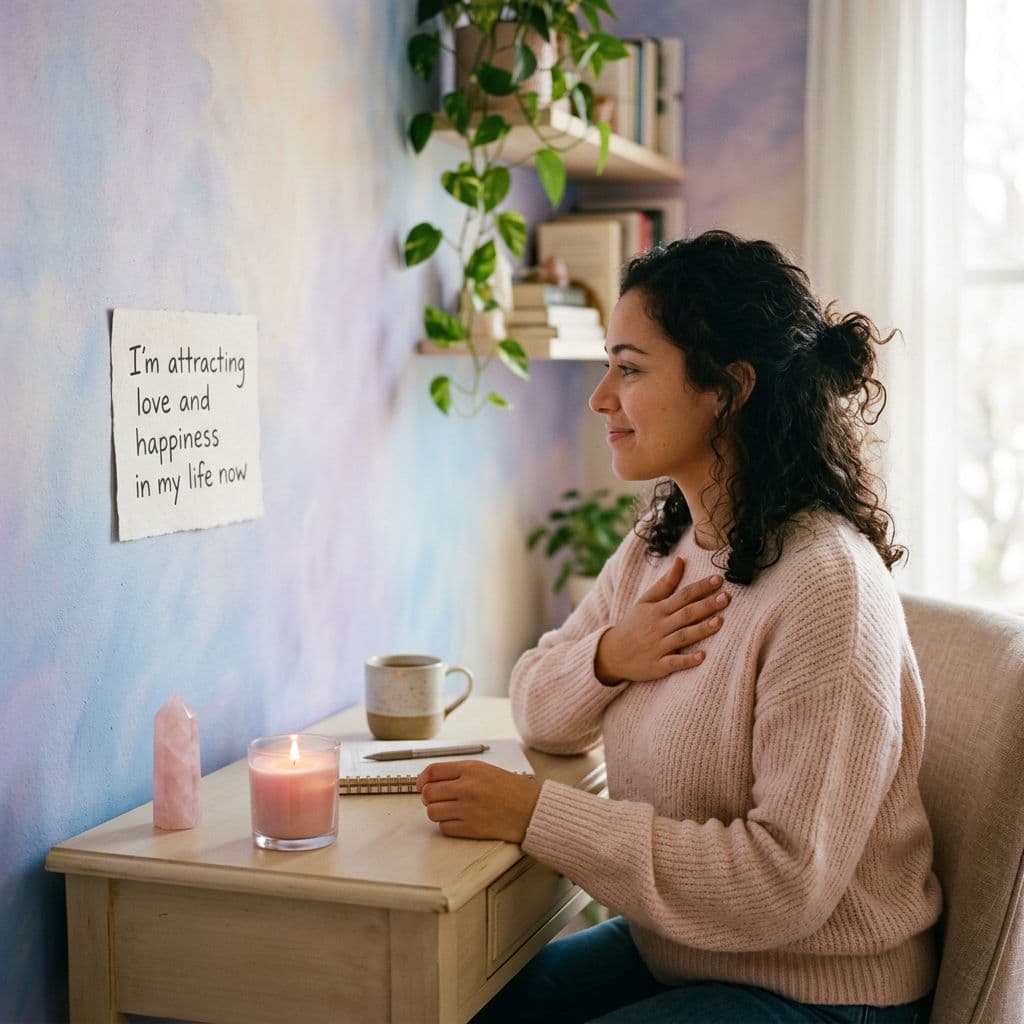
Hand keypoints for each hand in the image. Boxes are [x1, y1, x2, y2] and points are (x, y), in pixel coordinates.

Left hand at [416, 760, 541, 842]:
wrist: (532, 809)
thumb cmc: (511, 789)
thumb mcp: (485, 770)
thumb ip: (459, 773)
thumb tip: (431, 780)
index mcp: (470, 769)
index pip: (432, 771)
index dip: (421, 779)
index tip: (421, 785)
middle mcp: (467, 787)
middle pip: (428, 793)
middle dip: (429, 798)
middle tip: (437, 800)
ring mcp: (468, 809)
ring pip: (433, 812)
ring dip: (437, 813)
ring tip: (449, 811)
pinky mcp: (472, 828)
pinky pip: (445, 828)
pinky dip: (448, 826)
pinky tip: (459, 821)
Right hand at [594, 557, 728, 683]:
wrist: (612, 653)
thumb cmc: (633, 624)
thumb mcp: (645, 601)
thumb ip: (665, 583)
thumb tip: (681, 560)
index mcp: (658, 610)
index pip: (682, 595)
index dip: (701, 587)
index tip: (719, 580)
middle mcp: (659, 627)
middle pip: (686, 614)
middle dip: (706, 606)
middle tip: (726, 598)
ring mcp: (658, 647)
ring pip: (682, 637)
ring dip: (701, 630)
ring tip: (719, 622)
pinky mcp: (658, 666)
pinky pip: (673, 663)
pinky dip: (687, 660)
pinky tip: (702, 657)